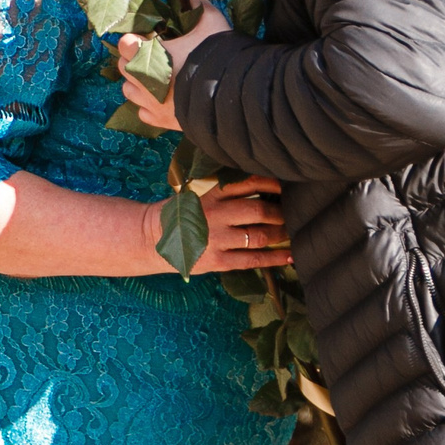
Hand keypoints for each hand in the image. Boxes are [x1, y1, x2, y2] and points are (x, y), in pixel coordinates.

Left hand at [118, 1, 230, 132]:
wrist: (231, 95)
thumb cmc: (216, 55)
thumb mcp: (211, 22)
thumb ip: (199, 7)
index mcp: (149, 54)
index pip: (124, 44)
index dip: (134, 38)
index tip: (148, 37)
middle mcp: (143, 80)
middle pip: (124, 66)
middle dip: (134, 58)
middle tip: (153, 54)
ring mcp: (151, 103)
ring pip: (129, 91)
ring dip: (138, 82)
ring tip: (156, 77)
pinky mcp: (161, 121)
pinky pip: (144, 113)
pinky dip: (149, 106)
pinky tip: (164, 98)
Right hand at [145, 175, 291, 273]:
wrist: (152, 238)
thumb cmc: (181, 213)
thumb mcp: (197, 193)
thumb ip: (224, 189)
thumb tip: (264, 185)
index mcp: (211, 194)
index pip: (249, 183)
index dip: (272, 184)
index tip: (285, 187)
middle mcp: (215, 215)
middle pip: (259, 211)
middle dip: (281, 213)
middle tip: (293, 212)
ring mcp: (217, 239)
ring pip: (259, 236)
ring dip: (281, 234)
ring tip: (291, 232)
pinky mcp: (218, 261)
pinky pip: (252, 260)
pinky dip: (274, 259)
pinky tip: (290, 256)